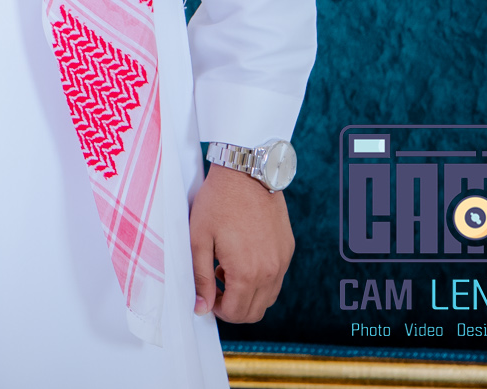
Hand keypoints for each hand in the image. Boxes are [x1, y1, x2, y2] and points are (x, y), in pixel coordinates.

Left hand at [190, 163, 293, 321]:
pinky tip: (242, 258)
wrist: (247, 174)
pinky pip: (277, 280)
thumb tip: (201, 307)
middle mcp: (270, 272)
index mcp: (247, 273)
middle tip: (214, 285)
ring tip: (227, 269)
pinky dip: (260, 280)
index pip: (236, 313)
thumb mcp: (198, 239)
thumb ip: (201, 277)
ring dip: (247, 294)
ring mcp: (282, 262)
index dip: (217, 310)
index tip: (206, 294)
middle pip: (254, 312)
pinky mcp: (287, 250)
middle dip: (232, 307)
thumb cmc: (218, 202)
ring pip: (268, 299)